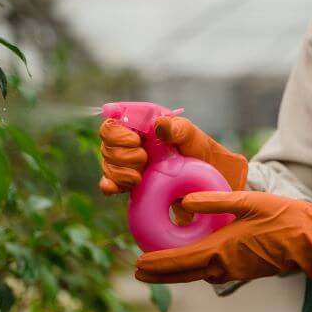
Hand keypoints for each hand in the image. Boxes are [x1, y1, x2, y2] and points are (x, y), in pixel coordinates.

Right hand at [98, 116, 247, 194]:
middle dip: (122, 155)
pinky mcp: (128, 182)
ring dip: (120, 171)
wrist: (206, 179)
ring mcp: (127, 162)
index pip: (112, 122)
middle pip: (106, 144)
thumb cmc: (198, 150)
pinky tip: (114, 188)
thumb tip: (159, 124)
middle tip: (144, 160)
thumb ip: (176, 128)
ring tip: (140, 176)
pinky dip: (109, 185)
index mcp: (140, 124)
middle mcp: (130, 142)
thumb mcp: (191, 136)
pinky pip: (109, 183)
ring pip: (106, 164)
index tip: (136, 141)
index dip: (117, 133)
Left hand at [135, 191, 311, 294]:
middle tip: (139, 271)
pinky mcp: (244, 269)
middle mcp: (224, 265)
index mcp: (221, 250)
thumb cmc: (287, 219)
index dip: (156, 264)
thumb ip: (216, 201)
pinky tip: (192, 259)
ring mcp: (235, 270)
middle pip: (183, 273)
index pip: (179, 260)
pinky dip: (194, 268)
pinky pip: (211, 271)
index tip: (137, 265)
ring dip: (176, 271)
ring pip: (197, 274)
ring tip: (158, 265)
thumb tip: (185, 201)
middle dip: (160, 273)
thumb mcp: (250, 202)